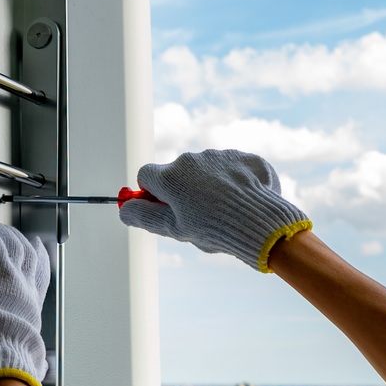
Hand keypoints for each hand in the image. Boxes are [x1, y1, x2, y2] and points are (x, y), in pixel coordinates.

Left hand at [0, 220, 52, 385]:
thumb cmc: (14, 361)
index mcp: (33, 306)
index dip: (40, 257)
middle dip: (20, 240)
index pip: (41, 273)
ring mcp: (12, 278)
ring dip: (2, 233)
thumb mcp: (32, 357)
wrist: (6, 355)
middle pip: (27, 254)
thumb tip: (42, 368)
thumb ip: (36, 357)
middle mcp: (27, 288)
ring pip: (11, 244)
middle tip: (10, 232)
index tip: (37, 247)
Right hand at [118, 149, 310, 271]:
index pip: (146, 176)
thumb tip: (124, 209)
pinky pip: (235, 169)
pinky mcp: (247, 158)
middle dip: (184, 192)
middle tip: (198, 218)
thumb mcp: (172, 229)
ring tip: (227, 213)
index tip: (162, 208)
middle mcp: (193, 159)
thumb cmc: (214, 229)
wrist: (261, 224)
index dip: (151, 194)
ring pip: (208, 172)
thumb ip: (143, 216)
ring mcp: (221, 155)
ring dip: (212, 188)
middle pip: (178, 173)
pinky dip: (237, 184)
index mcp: (171, 176)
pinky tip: (245, 203)